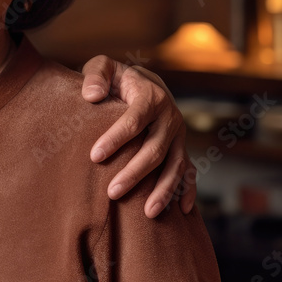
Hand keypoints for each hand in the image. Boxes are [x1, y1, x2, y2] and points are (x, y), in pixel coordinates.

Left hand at [80, 55, 194, 218]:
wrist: (143, 81)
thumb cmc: (116, 78)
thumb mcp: (104, 68)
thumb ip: (95, 76)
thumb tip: (91, 96)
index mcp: (151, 97)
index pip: (133, 121)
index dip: (115, 139)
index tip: (94, 156)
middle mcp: (171, 118)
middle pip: (154, 150)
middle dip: (135, 173)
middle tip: (112, 192)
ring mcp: (179, 136)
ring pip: (175, 166)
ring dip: (163, 191)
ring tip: (147, 213)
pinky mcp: (181, 149)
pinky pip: (190, 172)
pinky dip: (189, 191)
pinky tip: (183, 212)